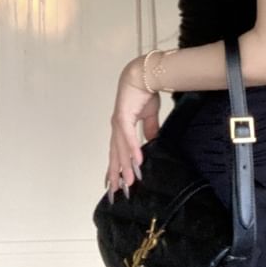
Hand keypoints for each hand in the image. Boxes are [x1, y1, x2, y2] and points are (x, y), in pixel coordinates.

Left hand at [105, 56, 161, 203]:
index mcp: (121, 129)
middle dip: (115, 175)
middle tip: (115, 193)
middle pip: (115, 156)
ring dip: (125, 167)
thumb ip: (149, 130)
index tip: (113, 184)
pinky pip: (129, 137)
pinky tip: (136, 162)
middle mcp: (117, 128)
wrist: (144, 74)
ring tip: (128, 183)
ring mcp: (119, 123)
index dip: (115, 169)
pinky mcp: (124, 116)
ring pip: (121, 150)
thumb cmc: (144, 92)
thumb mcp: (149, 116)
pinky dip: (132, 149)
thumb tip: (152, 142)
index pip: (117, 153)